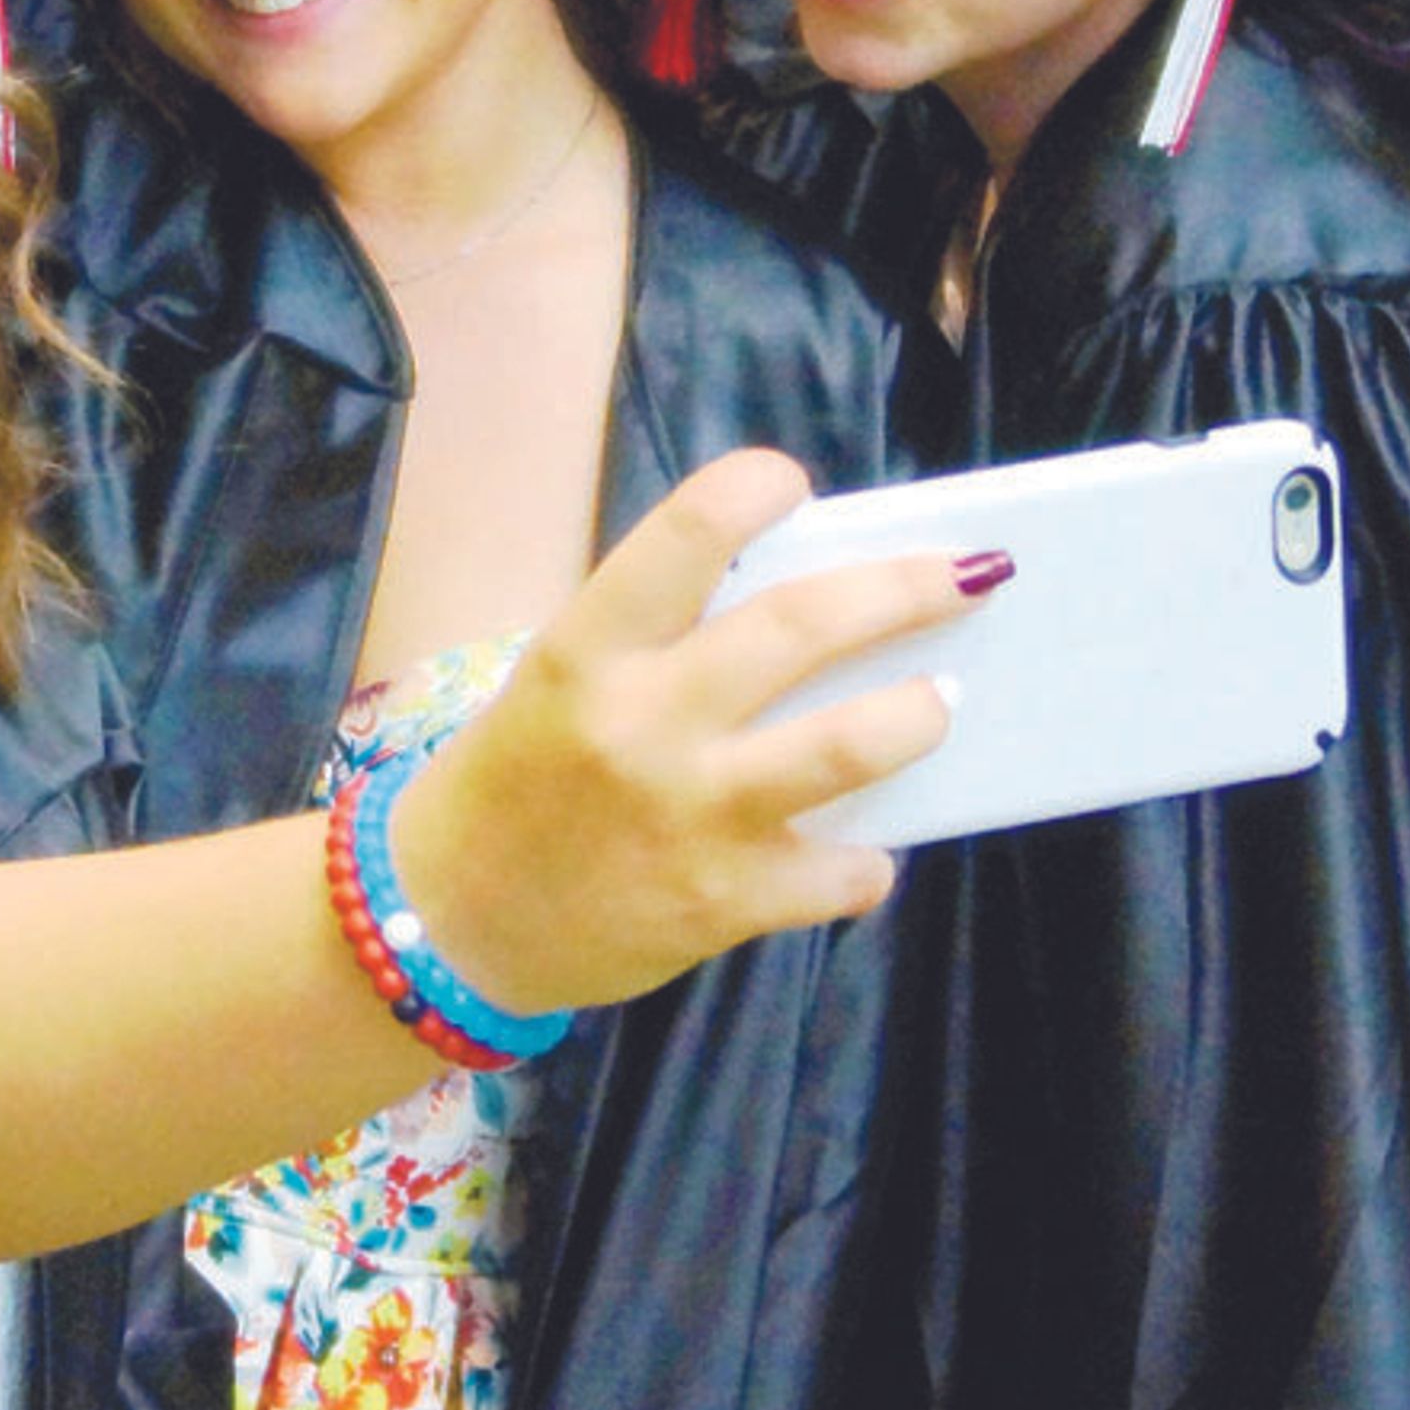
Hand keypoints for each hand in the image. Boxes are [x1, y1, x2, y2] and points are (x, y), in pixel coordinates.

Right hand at [390, 449, 969, 1015]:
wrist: (446, 925)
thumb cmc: (512, 785)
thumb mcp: (559, 684)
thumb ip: (658, 645)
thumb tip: (798, 606)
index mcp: (585, 651)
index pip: (687, 534)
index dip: (755, 489)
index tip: (794, 484)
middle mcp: (640, 723)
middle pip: (801, 628)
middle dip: (903, 591)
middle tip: (962, 575)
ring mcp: (688, 816)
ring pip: (847, 746)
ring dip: (916, 715)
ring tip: (940, 704)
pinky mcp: (719, 903)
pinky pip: (837, 872)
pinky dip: (862, 864)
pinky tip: (858, 856)